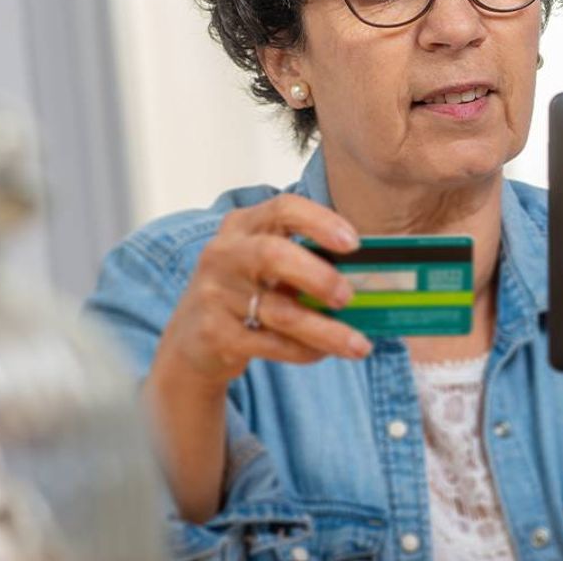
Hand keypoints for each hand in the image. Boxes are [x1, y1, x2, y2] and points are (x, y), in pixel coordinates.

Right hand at [157, 193, 371, 390]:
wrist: (192, 340)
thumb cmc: (247, 291)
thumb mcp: (268, 265)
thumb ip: (307, 260)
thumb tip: (371, 277)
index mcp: (244, 225)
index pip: (283, 208)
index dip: (321, 222)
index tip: (354, 243)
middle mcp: (224, 253)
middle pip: (273, 255)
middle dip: (319, 276)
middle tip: (349, 296)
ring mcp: (215, 294)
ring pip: (280, 312)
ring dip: (326, 331)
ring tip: (359, 345)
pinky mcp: (214, 334)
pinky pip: (270, 344)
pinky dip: (304, 350)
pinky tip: (324, 353)